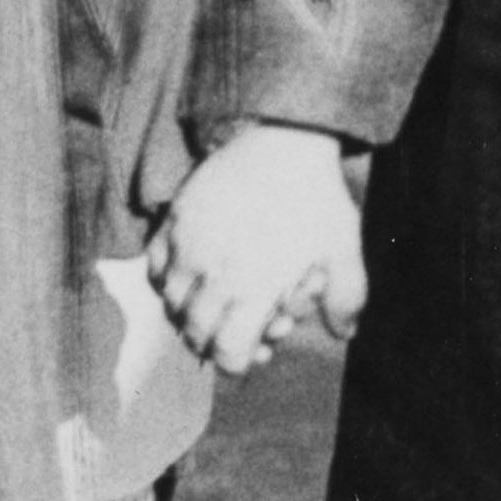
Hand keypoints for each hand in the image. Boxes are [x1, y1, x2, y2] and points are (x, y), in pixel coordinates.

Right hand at [147, 120, 366, 373]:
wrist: (285, 141)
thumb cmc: (317, 199)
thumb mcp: (344, 250)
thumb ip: (347, 298)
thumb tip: (344, 333)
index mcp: (253, 290)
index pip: (227, 354)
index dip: (240, 360)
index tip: (254, 347)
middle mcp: (213, 275)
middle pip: (194, 334)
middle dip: (216, 340)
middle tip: (236, 328)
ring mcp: (188, 247)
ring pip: (170, 304)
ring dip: (188, 313)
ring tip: (215, 303)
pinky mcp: (174, 220)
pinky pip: (154, 266)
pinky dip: (166, 280)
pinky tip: (191, 275)